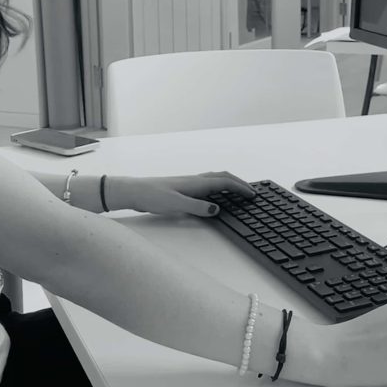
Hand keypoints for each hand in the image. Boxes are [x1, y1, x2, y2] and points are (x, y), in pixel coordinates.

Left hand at [109, 171, 254, 217]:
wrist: (133, 191)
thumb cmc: (151, 196)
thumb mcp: (176, 205)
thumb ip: (197, 207)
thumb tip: (217, 210)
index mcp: (195, 183)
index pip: (224, 182)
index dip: (240, 187)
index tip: (253, 194)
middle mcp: (194, 180)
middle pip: (222, 177)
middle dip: (238, 183)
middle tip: (251, 191)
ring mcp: (188, 184)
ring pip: (214, 179)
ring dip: (228, 183)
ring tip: (238, 191)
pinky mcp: (182, 189)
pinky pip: (206, 185)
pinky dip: (217, 187)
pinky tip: (215, 196)